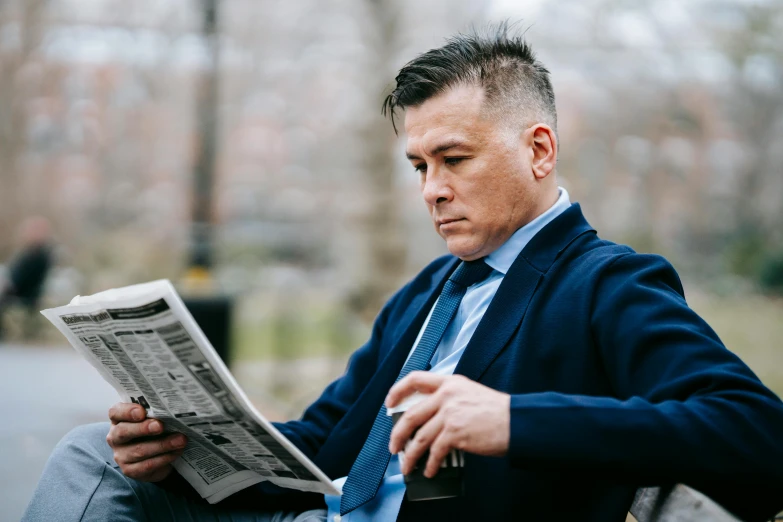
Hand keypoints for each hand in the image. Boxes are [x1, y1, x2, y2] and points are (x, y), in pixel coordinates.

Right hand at [106, 402, 187, 481]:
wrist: (156, 456)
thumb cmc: (153, 431)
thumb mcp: (153, 419)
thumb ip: (156, 413)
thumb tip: (172, 409)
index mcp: (119, 419)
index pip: (115, 412)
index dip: (127, 411)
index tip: (141, 412)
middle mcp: (115, 437)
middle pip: (123, 432)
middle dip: (143, 428)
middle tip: (160, 426)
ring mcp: (121, 455)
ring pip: (139, 450)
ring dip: (163, 444)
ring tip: (181, 440)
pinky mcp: (130, 470)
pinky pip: (147, 465)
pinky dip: (164, 457)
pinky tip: (176, 451)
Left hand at [386, 372, 509, 477]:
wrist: (516, 422)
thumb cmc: (498, 411)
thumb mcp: (470, 393)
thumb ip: (449, 400)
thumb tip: (428, 421)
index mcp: (450, 383)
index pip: (415, 379)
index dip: (398, 390)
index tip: (389, 402)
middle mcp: (447, 395)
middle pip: (411, 415)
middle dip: (398, 434)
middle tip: (394, 445)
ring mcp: (450, 414)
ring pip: (419, 437)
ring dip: (411, 455)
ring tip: (408, 465)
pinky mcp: (455, 432)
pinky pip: (435, 451)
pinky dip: (430, 464)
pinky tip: (430, 470)